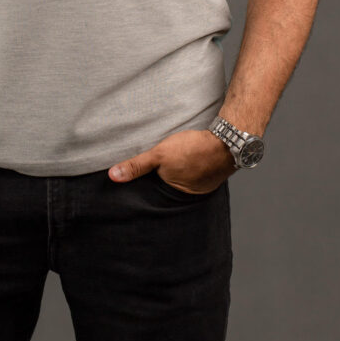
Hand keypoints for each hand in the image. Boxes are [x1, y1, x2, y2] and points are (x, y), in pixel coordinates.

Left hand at [108, 129, 236, 193]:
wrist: (225, 144)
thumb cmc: (192, 149)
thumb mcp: (159, 155)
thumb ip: (137, 165)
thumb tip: (113, 176)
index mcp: (171, 194)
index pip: (152, 194)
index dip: (145, 187)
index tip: (138, 182)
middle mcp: (185, 197)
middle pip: (166, 189)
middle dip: (160, 183)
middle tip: (156, 171)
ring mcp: (198, 189)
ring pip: (180, 183)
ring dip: (177, 177)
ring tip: (173, 166)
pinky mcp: (208, 180)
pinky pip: (193, 178)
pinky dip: (189, 172)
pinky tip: (187, 163)